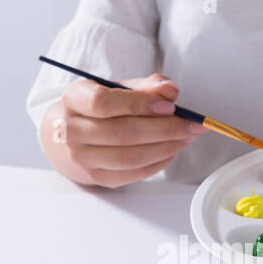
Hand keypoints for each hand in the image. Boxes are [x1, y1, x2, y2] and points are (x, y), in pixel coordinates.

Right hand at [41, 73, 205, 187]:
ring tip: (186, 138)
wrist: (75, 134)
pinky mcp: (96, 177)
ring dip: (165, 148)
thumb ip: (146, 87)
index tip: (169, 105)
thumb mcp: (119, 88)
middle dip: (163, 129)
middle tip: (191, 125)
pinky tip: (171, 151)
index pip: (103, 103)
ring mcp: (82, 157)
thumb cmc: (101, 107)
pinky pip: (132, 173)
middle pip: (121, 133)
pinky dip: (157, 163)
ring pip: (129, 157)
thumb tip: (170, 90)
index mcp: (74, 99)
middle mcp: (71, 130)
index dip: (138, 104)